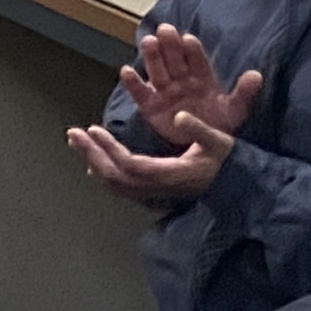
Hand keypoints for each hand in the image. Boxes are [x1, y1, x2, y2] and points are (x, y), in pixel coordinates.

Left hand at [69, 119, 234, 202]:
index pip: (131, 165)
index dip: (109, 149)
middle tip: (73, 133)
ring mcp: (155, 194)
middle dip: (92, 154)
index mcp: (171, 174)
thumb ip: (199, 130)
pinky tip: (92, 160)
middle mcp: (159, 188)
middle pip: (116, 176)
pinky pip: (121, 187)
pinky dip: (103, 173)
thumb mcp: (219, 141)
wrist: (238, 188)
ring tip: (77, 141)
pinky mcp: (154, 193)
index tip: (93, 129)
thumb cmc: (229, 162)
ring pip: (116, 184)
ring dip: (93, 162)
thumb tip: (179, 116)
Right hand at [123, 26, 264, 143]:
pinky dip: (133, 83)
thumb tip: (257, 75)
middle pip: (174, 59)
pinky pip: (140, 93)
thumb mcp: (235, 110)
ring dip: (152, 56)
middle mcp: (180, 80)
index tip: (188, 39)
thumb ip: (243, 93)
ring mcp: (164, 92)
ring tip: (148, 42)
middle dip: (170, 45)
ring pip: (157, 70)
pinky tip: (127, 71)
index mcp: (201, 78)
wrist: (202, 147)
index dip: (192, 49)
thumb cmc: (218, 124)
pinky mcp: (150, 106)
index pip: (196, 59)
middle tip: (165, 30)